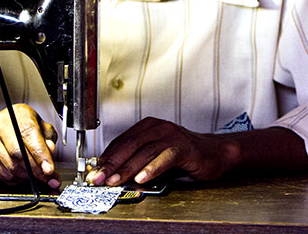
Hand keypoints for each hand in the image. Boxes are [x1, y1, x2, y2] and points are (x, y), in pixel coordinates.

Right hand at [0, 104, 59, 188]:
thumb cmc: (21, 124)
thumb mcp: (40, 124)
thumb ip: (48, 137)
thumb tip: (50, 152)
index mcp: (18, 115)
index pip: (29, 136)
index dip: (40, 156)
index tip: (49, 170)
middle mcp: (0, 126)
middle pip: (18, 154)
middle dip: (36, 171)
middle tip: (47, 179)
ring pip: (10, 167)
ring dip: (26, 177)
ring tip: (36, 177)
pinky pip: (0, 174)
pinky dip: (15, 179)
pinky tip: (22, 175)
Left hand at [85, 117, 237, 185]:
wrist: (214, 154)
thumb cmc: (182, 155)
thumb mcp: (155, 155)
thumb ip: (135, 160)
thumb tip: (109, 173)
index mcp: (149, 126)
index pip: (122, 141)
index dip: (106, 157)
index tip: (94, 171)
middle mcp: (159, 127)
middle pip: (130, 144)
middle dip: (112, 163)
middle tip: (99, 178)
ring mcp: (173, 136)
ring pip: (145, 151)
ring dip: (127, 168)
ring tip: (115, 181)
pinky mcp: (185, 148)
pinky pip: (166, 157)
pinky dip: (152, 168)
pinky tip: (142, 178)